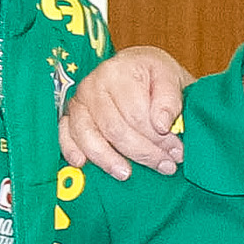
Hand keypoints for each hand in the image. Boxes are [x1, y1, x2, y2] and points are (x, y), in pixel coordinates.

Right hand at [60, 46, 191, 178]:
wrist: (139, 69)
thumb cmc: (155, 75)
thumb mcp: (170, 77)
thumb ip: (169, 100)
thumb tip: (161, 125)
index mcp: (118, 72)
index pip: (137, 114)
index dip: (158, 138)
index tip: (177, 152)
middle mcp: (93, 84)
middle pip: (114, 128)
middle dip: (142, 152)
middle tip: (165, 166)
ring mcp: (78, 101)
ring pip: (89, 135)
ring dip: (108, 159)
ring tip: (127, 174)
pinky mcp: (69, 115)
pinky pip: (65, 135)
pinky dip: (71, 150)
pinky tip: (81, 163)